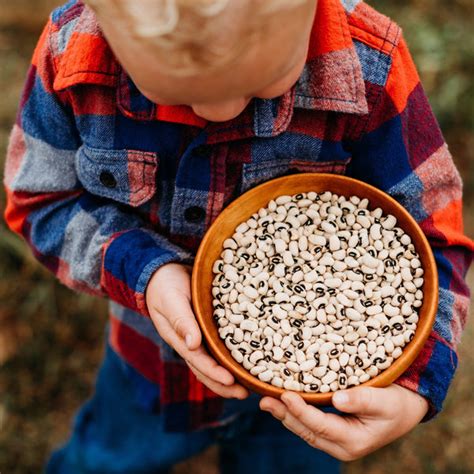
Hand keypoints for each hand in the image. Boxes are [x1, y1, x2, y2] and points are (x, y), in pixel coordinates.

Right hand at [146, 263, 247, 398]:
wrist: (165, 273)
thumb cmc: (166, 286)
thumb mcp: (171, 300)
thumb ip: (181, 322)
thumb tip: (193, 345)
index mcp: (179, 340)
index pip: (198, 361)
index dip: (214, 373)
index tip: (230, 381)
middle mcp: (191, 343)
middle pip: (208, 370)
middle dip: (225, 385)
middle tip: (245, 395)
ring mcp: (200, 338)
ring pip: (216, 362)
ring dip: (231, 375)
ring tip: (251, 385)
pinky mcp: (209, 328)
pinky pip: (222, 346)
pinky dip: (234, 356)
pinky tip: (249, 360)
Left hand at [260, 384, 427, 460]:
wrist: (404, 411)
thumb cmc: (395, 404)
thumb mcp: (384, 401)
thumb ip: (361, 400)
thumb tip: (336, 399)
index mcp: (353, 441)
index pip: (320, 426)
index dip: (301, 411)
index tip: (285, 395)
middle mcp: (341, 447)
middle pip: (306, 431)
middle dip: (284, 415)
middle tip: (264, 400)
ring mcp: (335, 442)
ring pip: (304, 430)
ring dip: (285, 415)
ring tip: (266, 401)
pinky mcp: (332, 433)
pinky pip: (308, 426)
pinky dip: (294, 414)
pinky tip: (282, 402)